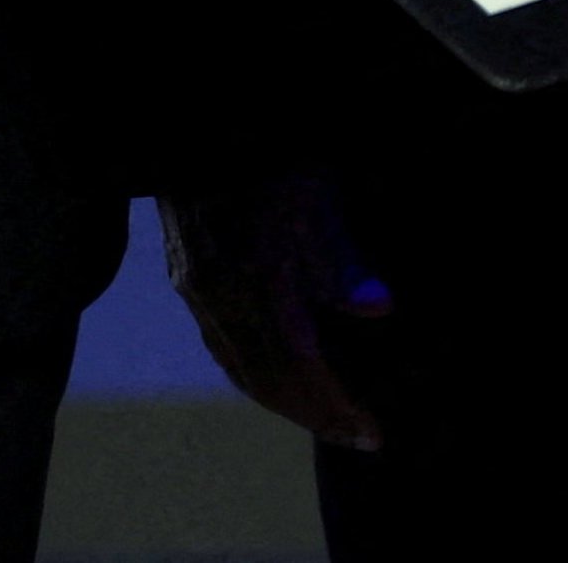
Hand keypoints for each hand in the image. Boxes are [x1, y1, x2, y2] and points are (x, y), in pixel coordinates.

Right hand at [156, 177, 390, 448]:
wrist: (198, 131)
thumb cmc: (268, 156)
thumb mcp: (316, 199)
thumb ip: (343, 261)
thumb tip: (380, 309)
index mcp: (260, 282)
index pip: (301, 371)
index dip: (335, 409)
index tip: (370, 434)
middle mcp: (224, 298)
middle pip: (269, 383)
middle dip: (314, 417)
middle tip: (355, 437)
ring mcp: (200, 291)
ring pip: (241, 370)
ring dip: (284, 403)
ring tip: (323, 416)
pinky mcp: (187, 279)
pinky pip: (222, 347)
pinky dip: (253, 374)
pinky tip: (274, 376)